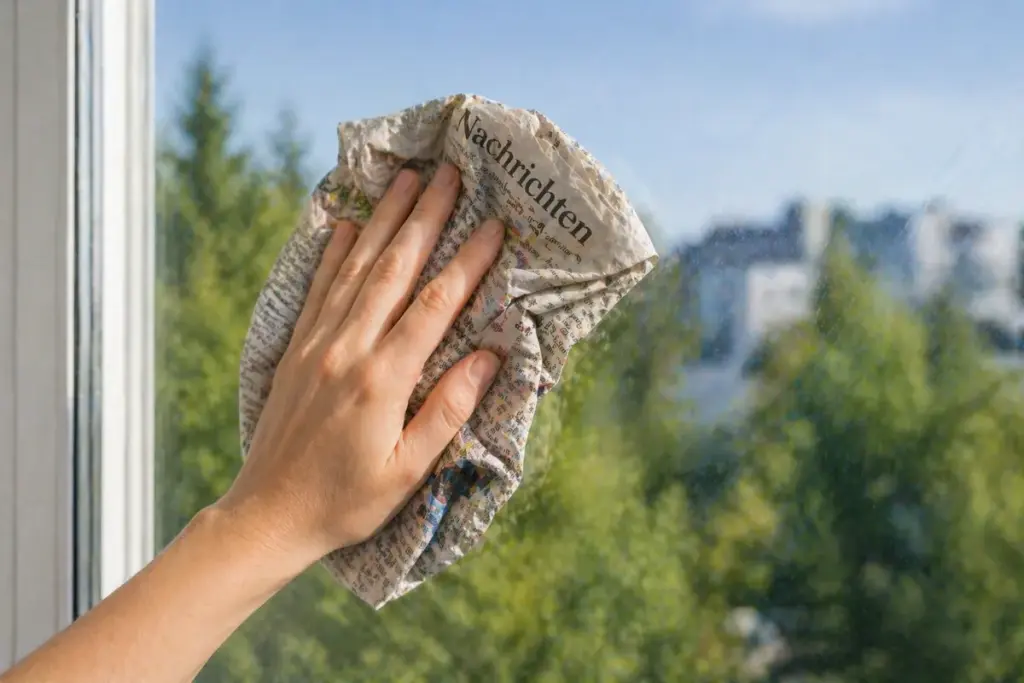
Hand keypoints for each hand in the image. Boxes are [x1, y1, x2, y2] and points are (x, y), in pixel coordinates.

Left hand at [217, 163, 503, 564]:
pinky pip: (318, 287)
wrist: (268, 514)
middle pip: (394, 268)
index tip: (495, 224)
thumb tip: (490, 356)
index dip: (467, 261)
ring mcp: (316, 344)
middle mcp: (347, 349)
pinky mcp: (295, 349)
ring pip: (356, 267)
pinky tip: (345, 223)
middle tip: (450, 172)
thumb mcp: (408, 471)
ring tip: (406, 179)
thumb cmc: (347, 501)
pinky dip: (333, 251)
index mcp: (382, 379)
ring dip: (383, 220)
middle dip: (425, 216)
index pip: (435, 305)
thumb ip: (448, 410)